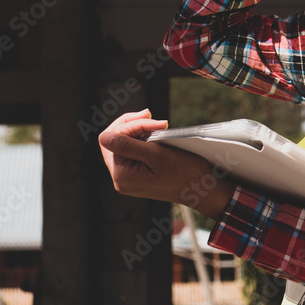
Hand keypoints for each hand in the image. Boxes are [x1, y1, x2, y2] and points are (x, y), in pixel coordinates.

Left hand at [99, 109, 234, 217]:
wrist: (201, 189)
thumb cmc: (185, 172)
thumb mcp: (157, 155)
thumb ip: (128, 146)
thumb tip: (103, 137)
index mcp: (123, 175)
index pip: (113, 139)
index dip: (132, 125)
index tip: (156, 121)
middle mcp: (121, 179)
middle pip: (113, 141)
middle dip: (131, 125)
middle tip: (151, 115)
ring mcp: (128, 178)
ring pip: (121, 145)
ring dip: (136, 130)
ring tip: (155, 124)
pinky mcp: (136, 175)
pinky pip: (131, 152)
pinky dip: (141, 140)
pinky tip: (153, 134)